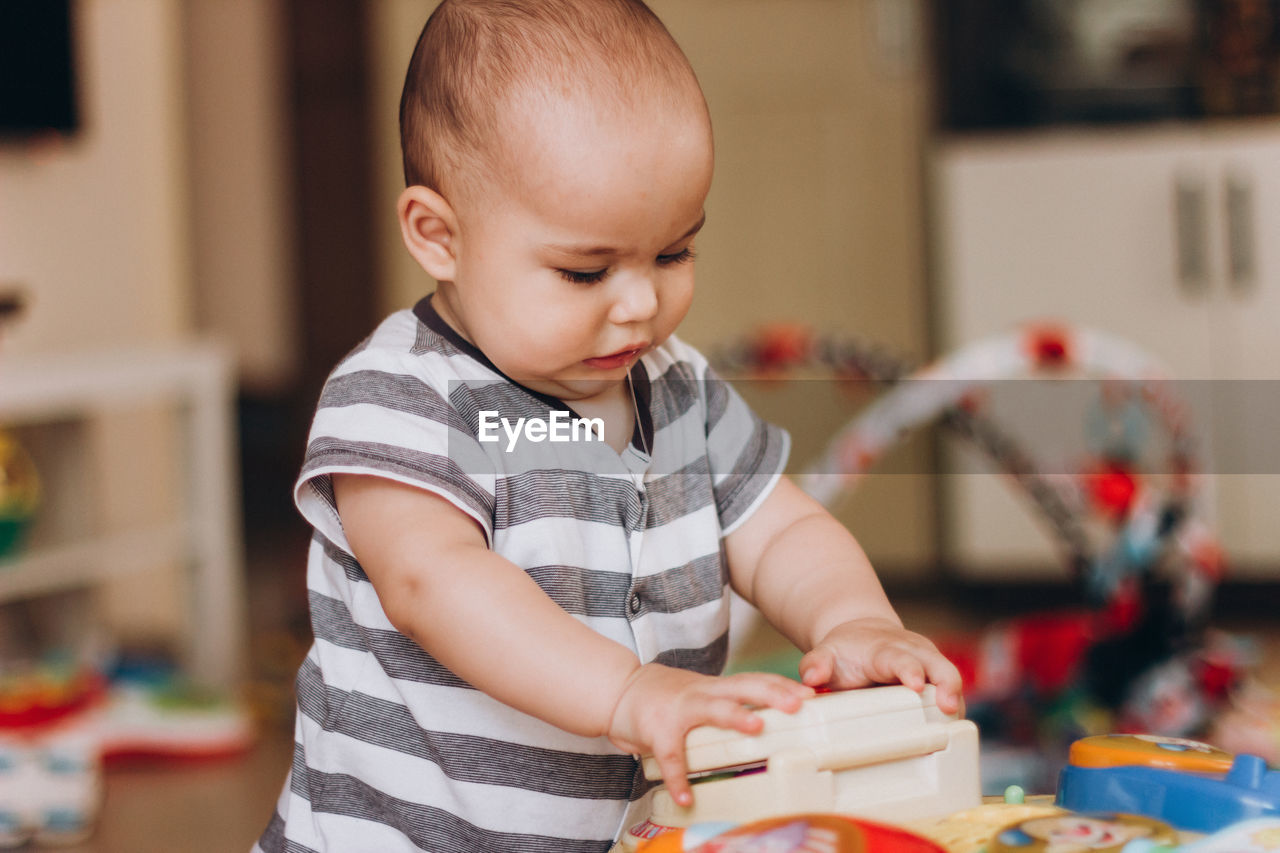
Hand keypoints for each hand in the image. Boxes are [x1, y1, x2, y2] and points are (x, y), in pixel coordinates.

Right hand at [606, 663, 813, 806]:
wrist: (621, 689)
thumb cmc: (667, 696)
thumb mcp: (702, 694)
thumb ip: (729, 704)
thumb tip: (769, 723)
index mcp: (716, 687)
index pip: (755, 680)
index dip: (782, 685)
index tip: (810, 693)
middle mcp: (702, 693)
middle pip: (742, 687)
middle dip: (771, 693)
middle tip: (796, 704)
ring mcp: (680, 709)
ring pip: (712, 709)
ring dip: (735, 716)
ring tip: (756, 728)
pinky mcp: (657, 730)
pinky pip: (671, 757)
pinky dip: (678, 779)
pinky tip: (687, 797)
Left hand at [798, 617, 963, 714]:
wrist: (862, 636)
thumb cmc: (845, 652)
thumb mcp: (826, 653)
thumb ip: (815, 663)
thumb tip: (810, 677)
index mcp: (885, 650)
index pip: (899, 658)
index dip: (909, 670)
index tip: (915, 684)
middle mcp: (913, 653)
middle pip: (937, 664)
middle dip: (945, 682)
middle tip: (948, 705)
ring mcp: (929, 664)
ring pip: (950, 677)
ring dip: (956, 698)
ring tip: (956, 720)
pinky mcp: (938, 677)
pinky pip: (952, 693)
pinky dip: (955, 707)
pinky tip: (954, 729)